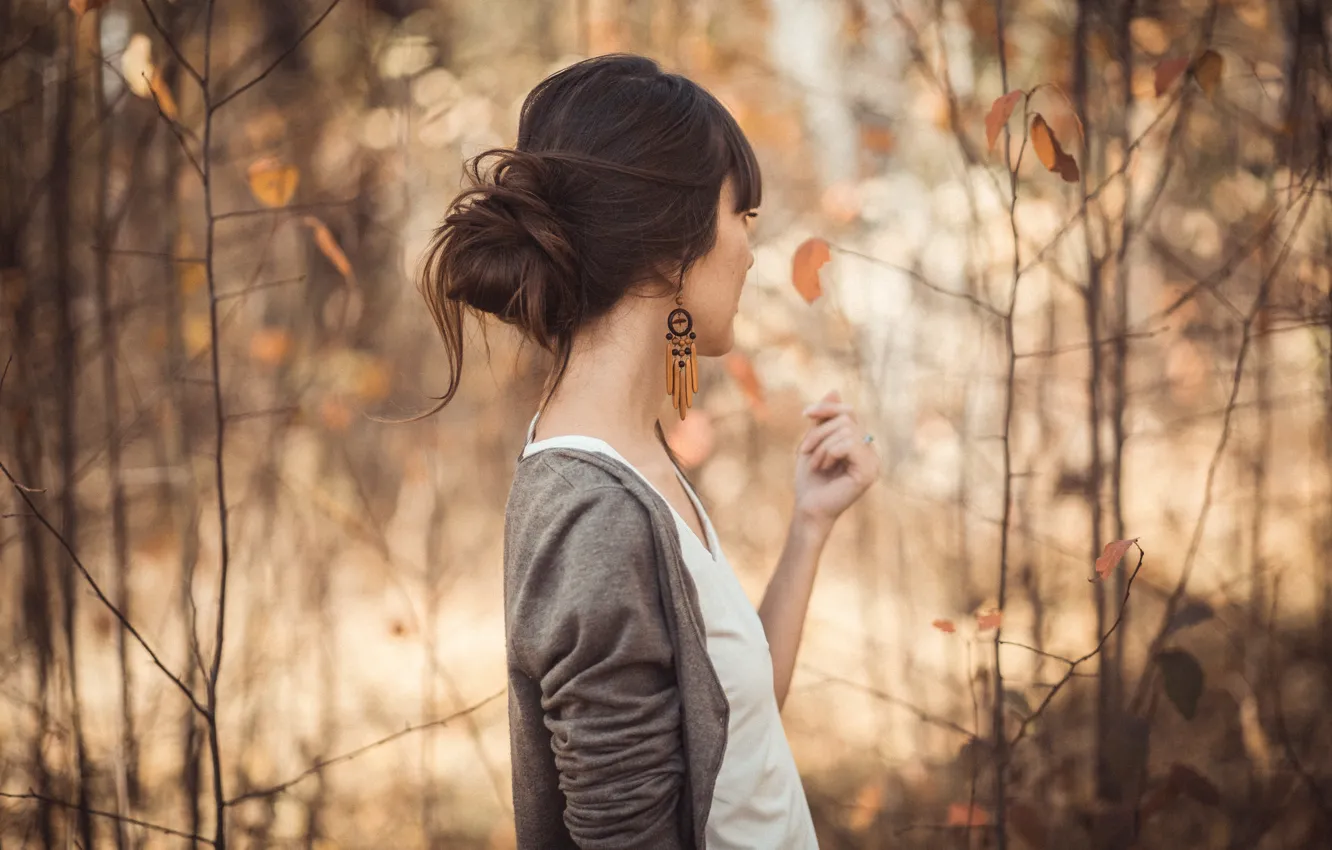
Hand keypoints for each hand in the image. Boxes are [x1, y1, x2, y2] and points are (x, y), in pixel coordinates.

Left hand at [792, 390, 879, 530]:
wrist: (808, 508)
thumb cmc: (809, 480)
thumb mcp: (813, 442)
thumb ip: (824, 419)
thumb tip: (835, 390)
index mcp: (859, 444)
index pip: (849, 413)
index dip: (827, 408)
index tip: (805, 414)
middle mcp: (870, 451)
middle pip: (846, 419)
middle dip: (819, 432)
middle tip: (805, 451)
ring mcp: (872, 462)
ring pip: (846, 431)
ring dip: (822, 445)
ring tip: (815, 464)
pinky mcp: (869, 472)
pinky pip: (849, 445)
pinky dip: (830, 452)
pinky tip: (824, 467)